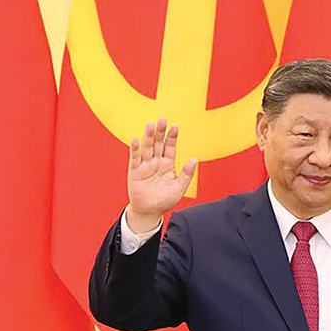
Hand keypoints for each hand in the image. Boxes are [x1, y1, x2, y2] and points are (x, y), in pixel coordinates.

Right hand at [126, 118, 196, 232]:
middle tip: (163, 119)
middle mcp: (156, 162)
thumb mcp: (179, 187)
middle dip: (160, 132)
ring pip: (147, 148)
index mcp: (167, 164)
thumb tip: (195, 159)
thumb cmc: (165, 200)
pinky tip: (136, 139)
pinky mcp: (135, 171)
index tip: (175, 127)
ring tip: (151, 125)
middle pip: (158, 144)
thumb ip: (186, 174)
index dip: (172, 137)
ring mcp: (145, 165)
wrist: (150, 211)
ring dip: (148, 136)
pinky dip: (135, 149)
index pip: (170, 147)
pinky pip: (135, 158)